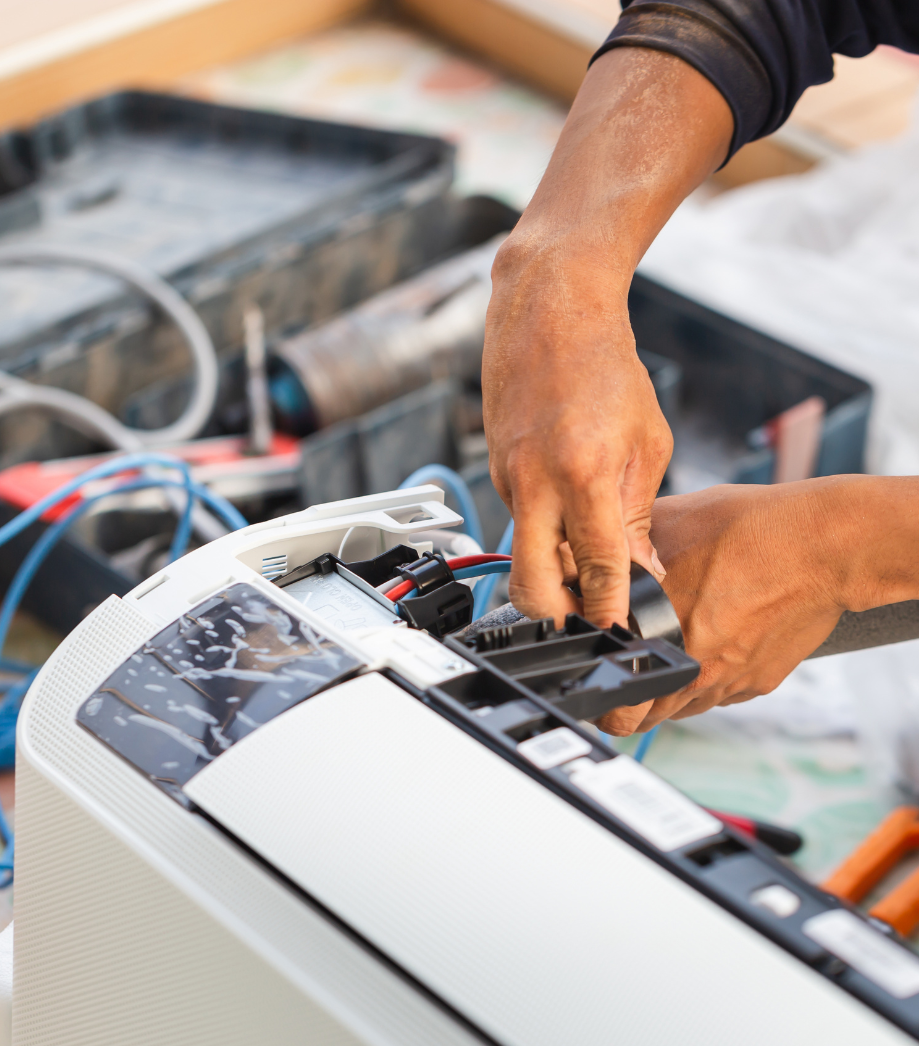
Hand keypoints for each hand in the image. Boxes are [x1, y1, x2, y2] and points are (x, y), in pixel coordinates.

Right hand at [484, 251, 671, 628]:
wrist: (547, 311)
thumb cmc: (604, 365)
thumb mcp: (646, 442)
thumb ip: (638, 513)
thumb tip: (639, 568)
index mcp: (583, 473)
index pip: (597, 567)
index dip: (611, 611)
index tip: (622, 636)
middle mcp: (534, 483)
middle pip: (530, 586)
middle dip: (557, 619)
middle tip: (588, 624)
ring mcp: (506, 479)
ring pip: (524, 554)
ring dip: (553, 572)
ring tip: (590, 566)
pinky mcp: (495, 473)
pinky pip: (519, 521)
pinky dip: (544, 533)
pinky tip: (569, 516)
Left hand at [597, 477, 918, 734]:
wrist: (823, 546)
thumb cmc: (748, 530)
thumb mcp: (667, 525)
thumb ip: (622, 549)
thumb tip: (587, 553)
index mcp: (659, 634)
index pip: (614, 695)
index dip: (599, 688)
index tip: (595, 677)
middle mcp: (693, 669)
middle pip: (642, 717)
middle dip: (626, 703)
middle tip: (622, 678)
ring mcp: (727, 682)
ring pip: (679, 710)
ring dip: (665, 693)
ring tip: (663, 659)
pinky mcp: (756, 683)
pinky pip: (717, 695)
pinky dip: (704, 681)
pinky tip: (706, 646)